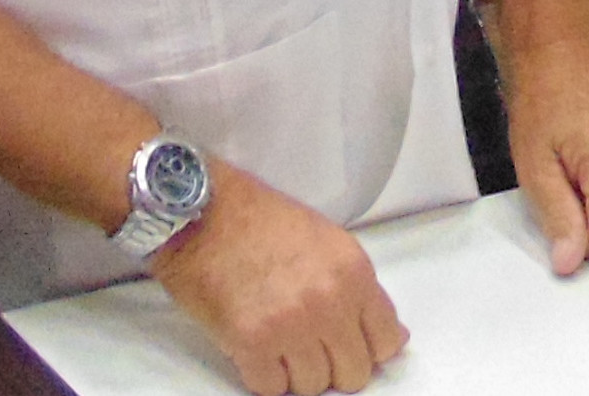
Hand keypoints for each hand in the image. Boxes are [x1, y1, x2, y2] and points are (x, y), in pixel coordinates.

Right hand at [149, 169, 406, 395]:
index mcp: (353, 272)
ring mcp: (291, 324)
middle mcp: (329, 301)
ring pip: (313, 386)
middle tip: (310, 349)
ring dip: (296, 372)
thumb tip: (389, 337)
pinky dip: (263, 376)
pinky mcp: (252, 342)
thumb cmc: (256, 219)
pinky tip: (256, 349)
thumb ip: (358, 290)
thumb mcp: (326, 241)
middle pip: (353, 374)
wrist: (200, 211)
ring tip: (278, 344)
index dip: (367, 350)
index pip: (386, 342)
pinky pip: (272, 388)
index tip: (349, 346)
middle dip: (333, 367)